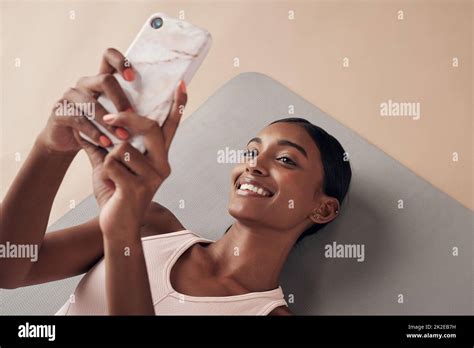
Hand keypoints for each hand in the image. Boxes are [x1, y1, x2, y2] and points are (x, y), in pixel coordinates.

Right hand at [37, 48, 134, 155]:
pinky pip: (79, 120)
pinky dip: (95, 133)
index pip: (108, 56)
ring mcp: (70, 95)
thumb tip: (164, 106)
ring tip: (123, 137)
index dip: (121, 62)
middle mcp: (85, 83)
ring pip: (92, 103)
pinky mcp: (59, 111)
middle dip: (121, 99)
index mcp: (101, 80)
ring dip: (109, 122)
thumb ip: (131, 108)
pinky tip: (106, 143)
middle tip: (133, 116)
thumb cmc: (100, 127)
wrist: (68, 142)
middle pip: (105, 80)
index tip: (133, 77)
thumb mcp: (116, 116)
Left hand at [74, 80, 187, 241]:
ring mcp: (152, 177)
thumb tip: (90, 121)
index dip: (177, 106)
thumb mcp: (110, 164)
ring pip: (122, 146)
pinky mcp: (137, 188)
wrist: (116, 225)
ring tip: (111, 174)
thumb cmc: (116, 192)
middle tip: (108, 118)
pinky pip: (111, 163)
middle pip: (148, 127)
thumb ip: (104, 143)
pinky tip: (110, 185)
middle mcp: (162, 165)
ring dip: (107, 158)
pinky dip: (102, 171)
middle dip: (125, 119)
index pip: (170, 127)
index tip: (182, 84)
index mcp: (160, 156)